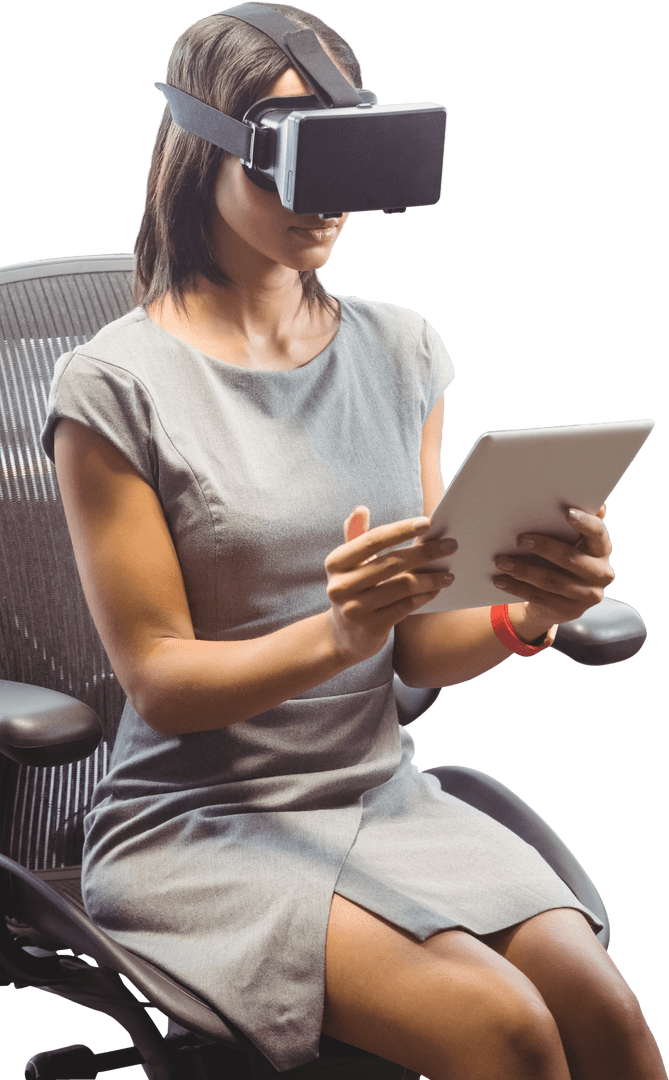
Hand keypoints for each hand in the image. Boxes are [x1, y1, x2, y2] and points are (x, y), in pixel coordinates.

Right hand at [324, 505, 456, 664]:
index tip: (428, 523)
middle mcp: (341, 585)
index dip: (401, 529)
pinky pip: (405, 606)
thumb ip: (355, 537)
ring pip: (402, 586)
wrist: (343, 636)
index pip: (373, 540)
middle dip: (425, 552)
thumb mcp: (348, 565)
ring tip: (449, 573)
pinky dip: (424, 596)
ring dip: (430, 578)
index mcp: (336, 562)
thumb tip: (360, 509)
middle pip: (391, 562)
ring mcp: (354, 608)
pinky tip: (436, 590)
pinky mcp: (370, 627)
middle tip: (451, 545)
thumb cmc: (353, 590)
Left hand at [492, 505, 614, 640]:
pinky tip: (500, 580)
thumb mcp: (570, 543)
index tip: (567, 512)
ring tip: (501, 562)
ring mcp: (587, 596)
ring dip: (523, 570)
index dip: (584, 523)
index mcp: (602, 550)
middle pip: (571, 559)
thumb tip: (592, 504)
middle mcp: (601, 573)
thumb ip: (573, 525)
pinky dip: (517, 588)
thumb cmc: (563, 560)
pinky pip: (539, 598)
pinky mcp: (570, 611)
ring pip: (552, 581)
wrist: (560, 600)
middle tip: (520, 539)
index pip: (598, 533)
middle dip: (544, 548)